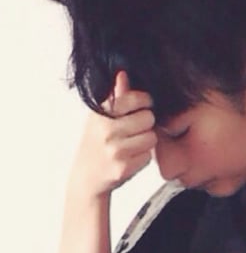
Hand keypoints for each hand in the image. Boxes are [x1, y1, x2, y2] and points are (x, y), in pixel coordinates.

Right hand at [69, 71, 156, 197]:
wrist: (86, 178)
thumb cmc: (96, 143)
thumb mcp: (100, 118)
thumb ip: (115, 97)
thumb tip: (123, 74)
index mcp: (101, 114)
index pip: (135, 98)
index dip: (145, 101)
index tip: (145, 105)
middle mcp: (106, 130)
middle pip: (149, 118)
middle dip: (146, 124)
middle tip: (135, 131)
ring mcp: (114, 149)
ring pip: (151, 138)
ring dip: (146, 142)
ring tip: (132, 145)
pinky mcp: (123, 167)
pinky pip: (148, 156)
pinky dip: (143, 158)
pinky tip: (130, 159)